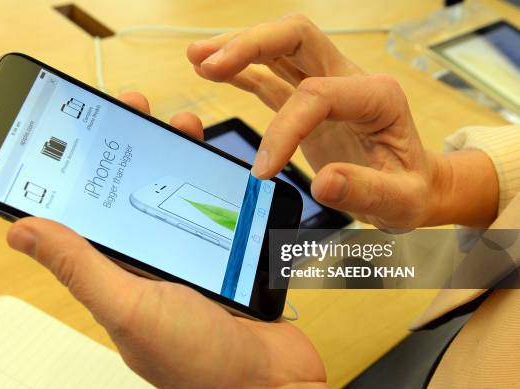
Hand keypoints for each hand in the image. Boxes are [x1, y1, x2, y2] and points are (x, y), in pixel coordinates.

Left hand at [7, 91, 326, 388]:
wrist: (274, 382)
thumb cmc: (200, 362)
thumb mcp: (130, 307)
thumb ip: (82, 267)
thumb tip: (23, 230)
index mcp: (118, 273)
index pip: (87, 211)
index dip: (79, 166)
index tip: (79, 123)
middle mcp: (150, 261)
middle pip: (134, 192)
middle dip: (133, 145)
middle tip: (134, 108)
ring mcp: (192, 256)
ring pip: (179, 193)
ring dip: (177, 156)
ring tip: (182, 125)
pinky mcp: (227, 254)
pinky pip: (218, 207)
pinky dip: (218, 180)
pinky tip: (221, 161)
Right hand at [187, 14, 490, 228]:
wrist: (414, 184)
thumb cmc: (409, 189)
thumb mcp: (400, 201)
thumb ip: (366, 191)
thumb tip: (324, 183)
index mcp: (377, 96)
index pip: (317, 94)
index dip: (284, 130)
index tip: (263, 171)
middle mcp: (351, 78)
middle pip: (296, 37)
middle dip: (250, 45)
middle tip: (210, 63)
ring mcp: (328, 84)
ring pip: (279, 47)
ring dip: (238, 48)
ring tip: (199, 58)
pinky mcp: (310, 99)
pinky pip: (272, 75)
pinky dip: (242, 71)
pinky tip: (215, 71)